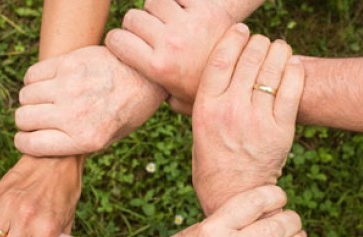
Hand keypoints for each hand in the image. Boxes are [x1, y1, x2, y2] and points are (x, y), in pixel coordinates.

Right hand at [14, 46, 166, 156]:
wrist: (146, 77)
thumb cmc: (127, 111)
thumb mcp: (108, 139)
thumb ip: (76, 144)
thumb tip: (41, 145)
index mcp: (85, 139)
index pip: (30, 144)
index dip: (24, 142)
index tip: (27, 137)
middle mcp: (74, 115)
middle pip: (23, 118)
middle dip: (27, 121)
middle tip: (39, 118)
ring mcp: (70, 87)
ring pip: (25, 96)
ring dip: (31, 100)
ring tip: (47, 99)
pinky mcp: (68, 63)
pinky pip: (32, 74)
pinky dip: (34, 80)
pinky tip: (49, 83)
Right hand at [106, 0, 232, 113]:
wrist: (245, 74)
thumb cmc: (207, 90)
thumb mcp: (177, 101)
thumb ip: (155, 93)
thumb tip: (137, 93)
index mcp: (158, 67)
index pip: (117, 40)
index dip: (117, 40)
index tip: (123, 44)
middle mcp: (169, 43)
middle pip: (133, 18)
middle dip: (136, 25)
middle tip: (148, 34)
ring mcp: (187, 24)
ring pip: (153, 1)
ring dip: (156, 9)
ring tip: (166, 21)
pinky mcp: (205, 9)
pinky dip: (176, 0)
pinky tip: (181, 12)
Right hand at [140, 186, 304, 236]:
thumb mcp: (196, 229)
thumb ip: (226, 221)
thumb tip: (259, 211)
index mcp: (212, 228)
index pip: (254, 203)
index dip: (274, 194)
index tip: (278, 195)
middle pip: (274, 228)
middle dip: (291, 220)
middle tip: (292, 218)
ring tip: (297, 236)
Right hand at [192, 26, 304, 214]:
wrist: (233, 195)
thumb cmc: (211, 162)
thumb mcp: (197, 130)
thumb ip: (200, 103)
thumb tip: (202, 77)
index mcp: (205, 108)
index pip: (220, 59)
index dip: (233, 38)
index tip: (240, 30)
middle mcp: (230, 110)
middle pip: (249, 58)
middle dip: (258, 42)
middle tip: (261, 42)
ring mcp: (257, 120)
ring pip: (272, 68)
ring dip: (278, 51)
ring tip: (279, 49)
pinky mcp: (280, 130)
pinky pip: (292, 88)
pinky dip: (294, 70)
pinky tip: (292, 64)